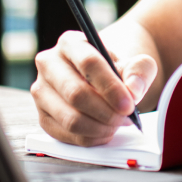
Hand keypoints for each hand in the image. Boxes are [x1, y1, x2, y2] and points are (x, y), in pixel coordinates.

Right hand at [30, 30, 157, 145]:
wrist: (101, 78)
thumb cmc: (115, 68)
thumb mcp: (135, 62)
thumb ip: (140, 71)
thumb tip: (133, 90)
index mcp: (70, 43)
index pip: (88, 63)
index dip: (110, 87)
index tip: (129, 104)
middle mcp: (49, 64)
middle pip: (75, 93)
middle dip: (106, 111)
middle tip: (126, 117)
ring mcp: (42, 92)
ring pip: (70, 119)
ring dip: (100, 127)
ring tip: (118, 123)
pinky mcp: (42, 117)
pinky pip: (67, 136)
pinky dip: (91, 138)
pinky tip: (105, 131)